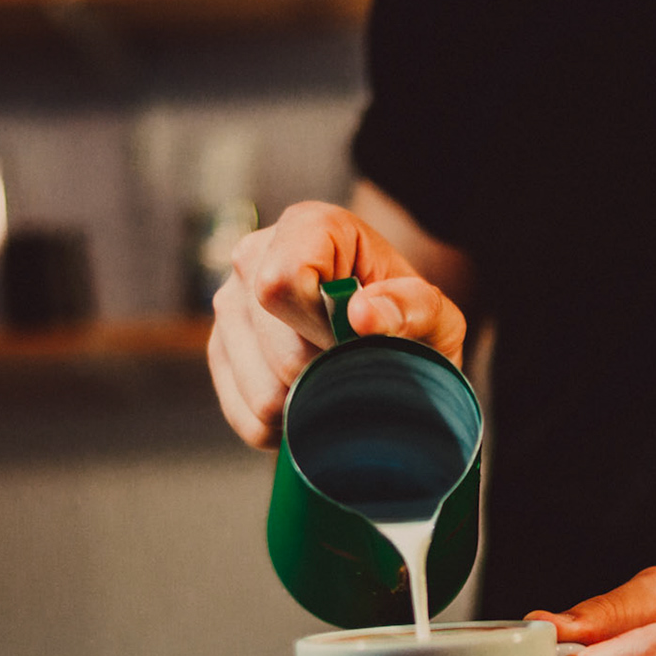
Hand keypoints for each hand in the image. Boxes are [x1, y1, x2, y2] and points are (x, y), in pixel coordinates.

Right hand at [207, 201, 468, 448]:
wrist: (390, 342)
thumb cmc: (411, 323)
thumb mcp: (435, 316)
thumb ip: (413, 308)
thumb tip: (362, 315)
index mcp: (307, 226)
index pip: (282, 282)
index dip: (321, 326)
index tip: (355, 339)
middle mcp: (253, 256)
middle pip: (274, 347)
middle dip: (324, 373)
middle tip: (357, 369)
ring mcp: (228, 306)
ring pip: (261, 393)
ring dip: (308, 405)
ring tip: (337, 385)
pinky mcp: (220, 352)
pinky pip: (246, 417)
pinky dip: (286, 428)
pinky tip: (310, 405)